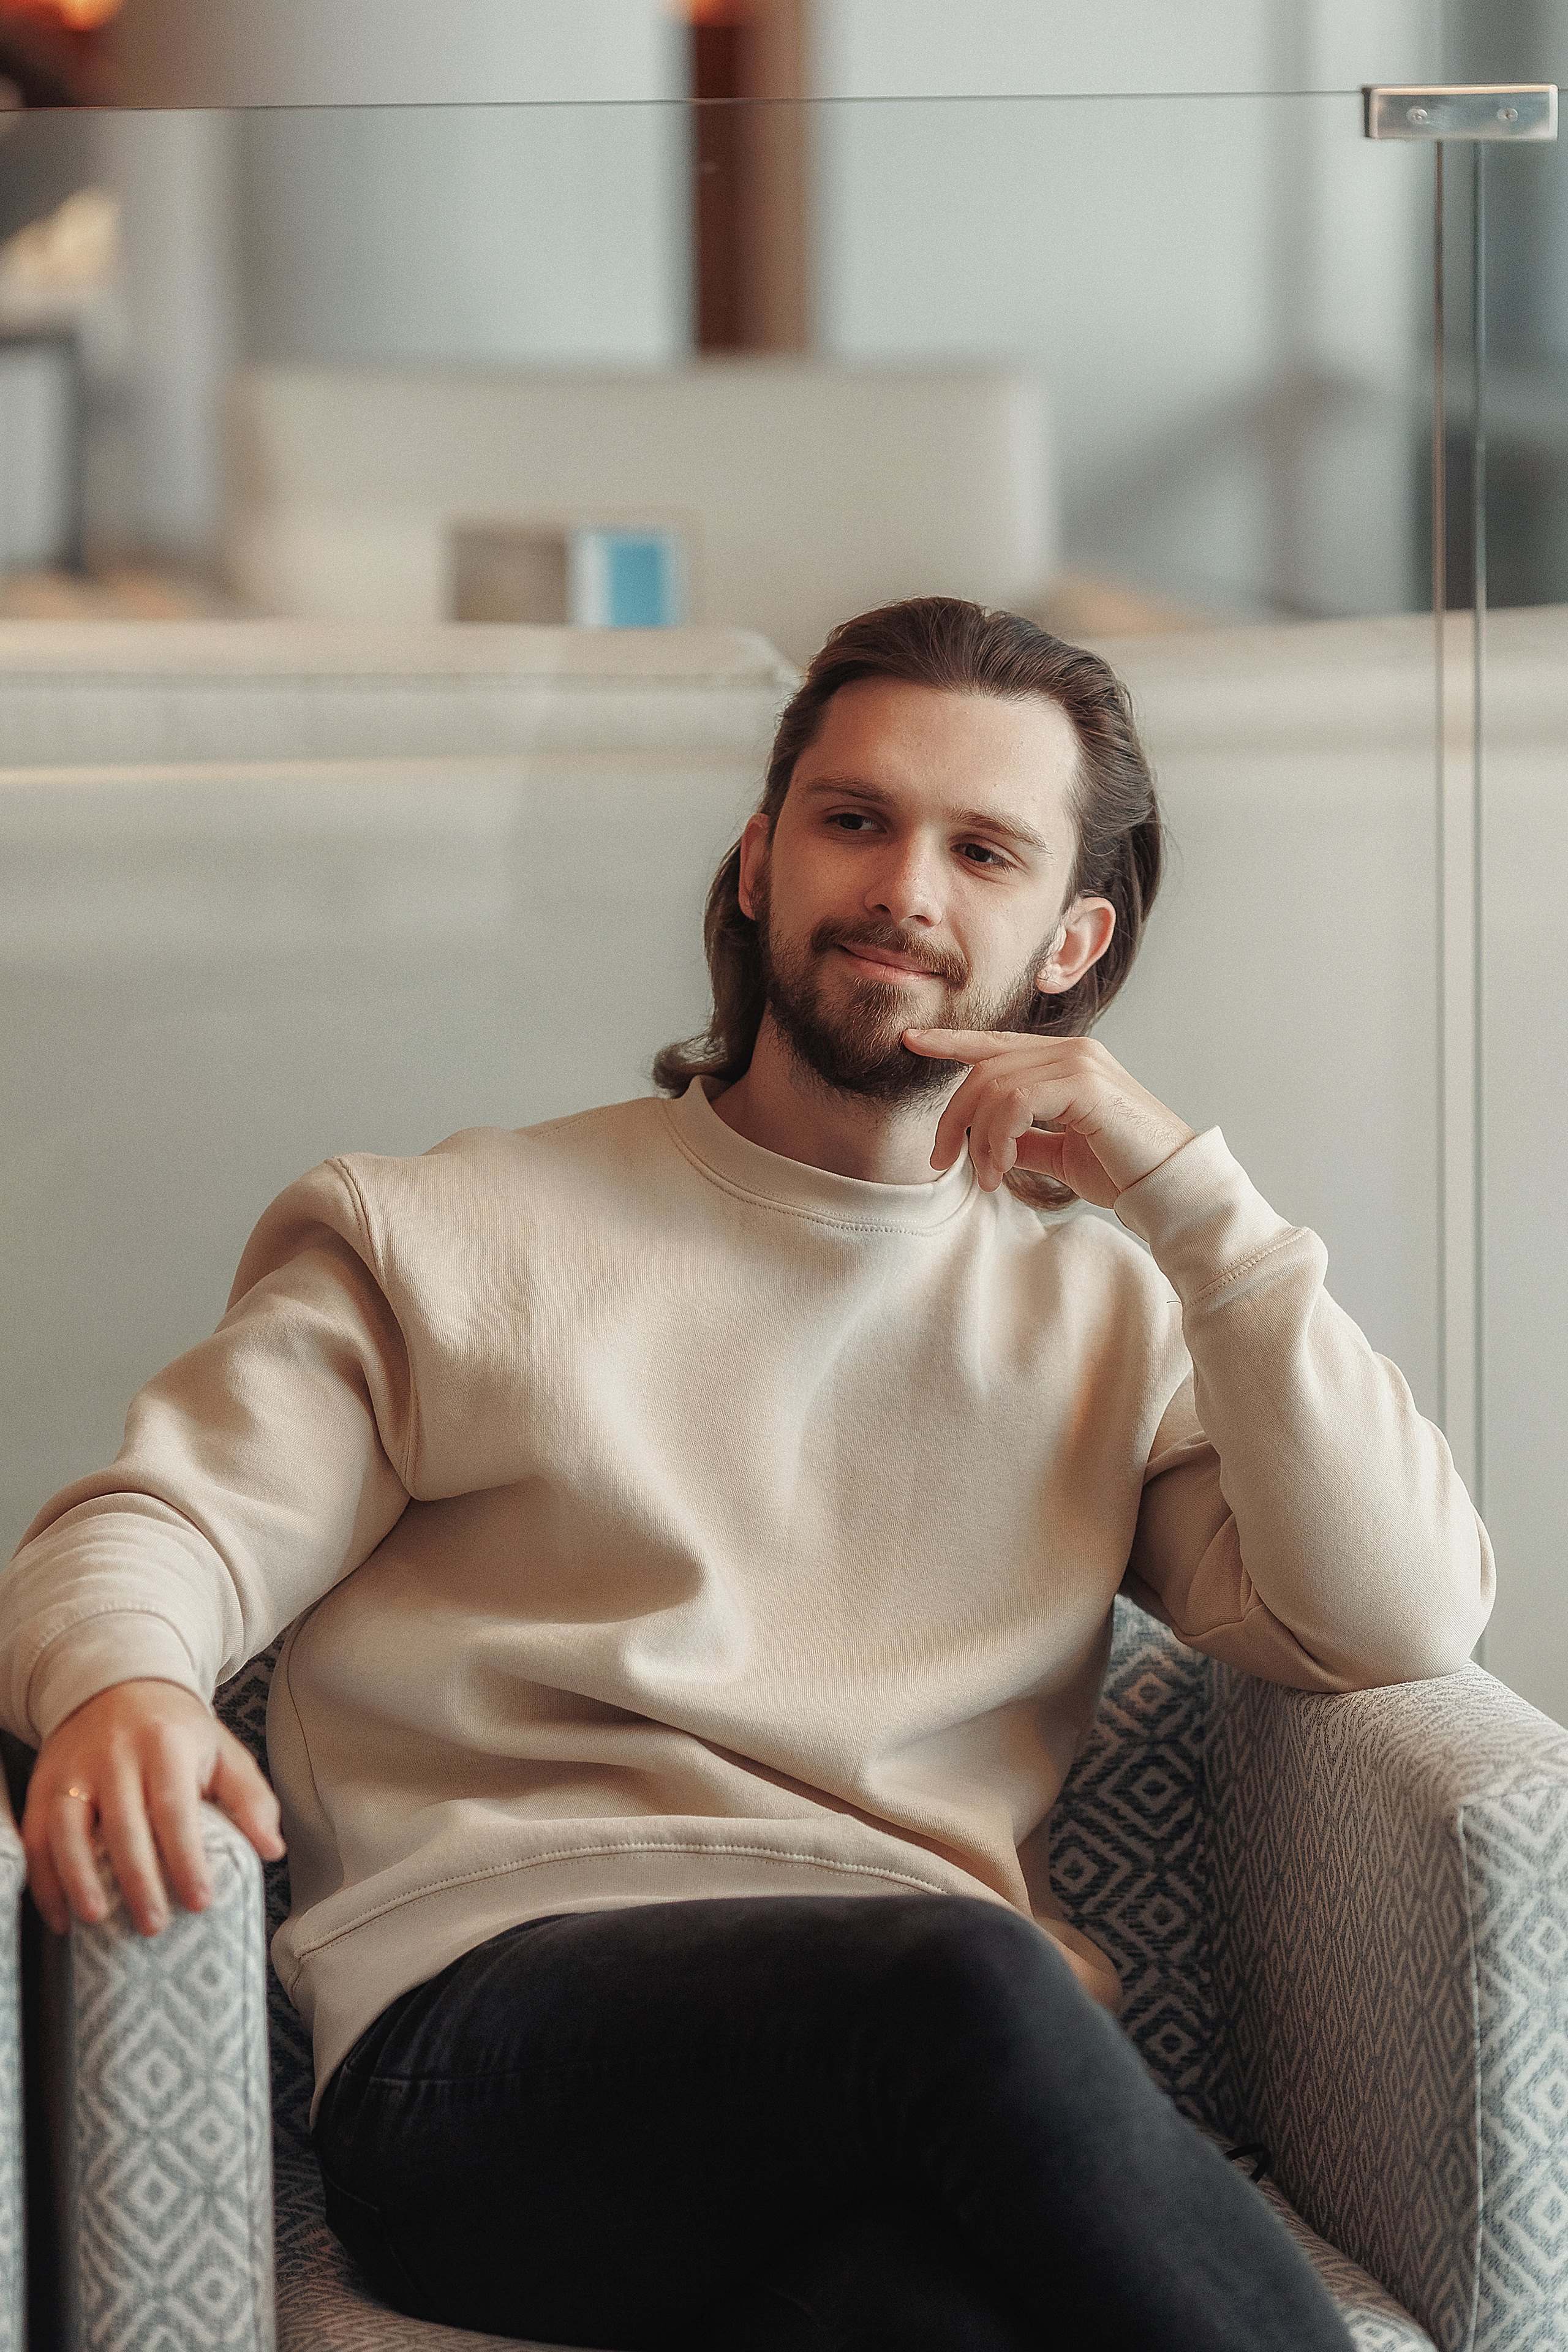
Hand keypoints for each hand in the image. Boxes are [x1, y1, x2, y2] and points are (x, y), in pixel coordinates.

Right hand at [21, 1678, 284, 1936]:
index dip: (187, 1858)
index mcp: (166, 1745)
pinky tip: (62, 1915)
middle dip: (138, 1880)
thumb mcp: (222, 1751)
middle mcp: (115, 1754)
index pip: (175, 1807)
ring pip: (67, 1828)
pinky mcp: (44, 1784)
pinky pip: (37, 1835)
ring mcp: (73, 1769)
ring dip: (79, 1878)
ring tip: (96, 1918)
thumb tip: (272, 1849)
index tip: (200, 1901)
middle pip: (123, 1824)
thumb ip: (251, 1798)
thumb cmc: (176, 1731)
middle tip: (154, 1925)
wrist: (118, 1684)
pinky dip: (44, 1880)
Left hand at [905, 1029, 1195, 1207]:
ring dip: (978, 1139)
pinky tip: (1002, 1168)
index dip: (951, 1040)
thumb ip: (1025, 1139)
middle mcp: (1071, 1051)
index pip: (996, 1043)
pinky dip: (998, 1138)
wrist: (1169, 1188)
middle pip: (984, 1069)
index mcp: (1065, 1060)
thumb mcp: (1060, 1152)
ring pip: (995, 1088)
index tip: (911, 1039)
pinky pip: (1015, 1103)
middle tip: (938, 1160)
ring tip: (986, 1178)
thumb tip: (988, 1144)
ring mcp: (1079, 1062)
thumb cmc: (1123, 1171)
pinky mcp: (1085, 1084)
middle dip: (951, 1115)